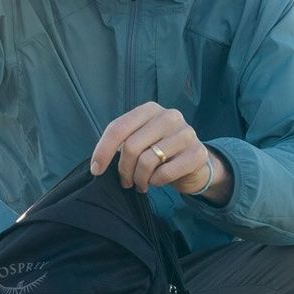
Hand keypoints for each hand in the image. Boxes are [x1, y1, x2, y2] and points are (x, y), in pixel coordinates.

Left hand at [91, 101, 215, 196]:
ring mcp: (186, 133)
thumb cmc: (159, 152)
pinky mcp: (197, 153)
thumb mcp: (140, 140)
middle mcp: (169, 116)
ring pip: (147, 161)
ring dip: (139, 179)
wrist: (194, 164)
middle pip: (131, 147)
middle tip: (126, 181)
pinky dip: (156, 182)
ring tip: (141, 184)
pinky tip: (157, 182)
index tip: (96, 170)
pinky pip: (165, 173)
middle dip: (123, 170)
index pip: (118, 128)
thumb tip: (97, 163)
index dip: (103, 151)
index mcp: (150, 109)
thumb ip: (121, 143)